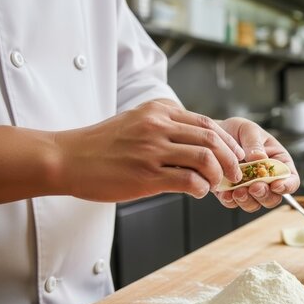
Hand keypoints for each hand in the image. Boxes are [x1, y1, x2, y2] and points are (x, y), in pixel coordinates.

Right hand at [55, 99, 244, 200]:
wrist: (67, 158)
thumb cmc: (102, 145)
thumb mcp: (135, 121)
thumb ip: (164, 126)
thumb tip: (196, 142)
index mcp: (158, 111)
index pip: (206, 123)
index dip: (227, 141)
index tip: (236, 154)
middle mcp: (158, 126)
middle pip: (212, 139)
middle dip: (231, 159)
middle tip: (235, 173)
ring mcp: (152, 150)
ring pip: (205, 158)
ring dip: (219, 174)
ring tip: (218, 184)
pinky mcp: (146, 175)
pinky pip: (189, 180)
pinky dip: (201, 188)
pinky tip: (199, 192)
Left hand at [213, 118, 299, 211]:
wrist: (214, 134)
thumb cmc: (237, 131)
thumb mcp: (248, 129)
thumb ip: (255, 144)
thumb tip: (260, 158)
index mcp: (278, 162)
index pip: (291, 179)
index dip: (287, 185)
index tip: (276, 185)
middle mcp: (266, 178)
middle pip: (274, 197)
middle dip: (265, 195)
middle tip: (255, 187)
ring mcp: (249, 187)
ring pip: (255, 204)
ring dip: (248, 201)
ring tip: (238, 191)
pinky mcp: (232, 192)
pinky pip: (234, 203)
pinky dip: (231, 201)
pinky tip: (227, 193)